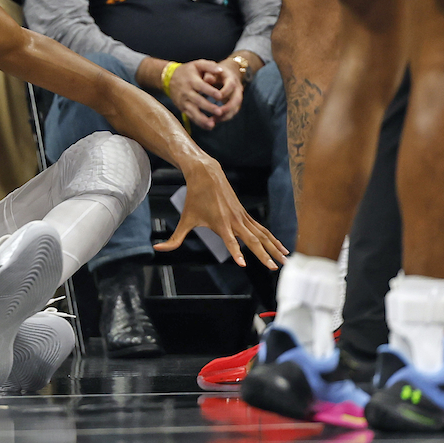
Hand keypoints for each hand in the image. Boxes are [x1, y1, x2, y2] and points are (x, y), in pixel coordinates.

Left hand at [154, 156, 287, 268]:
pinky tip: (281, 247)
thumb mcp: (184, 219)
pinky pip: (262, 229)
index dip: (236, 252)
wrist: (206, 174)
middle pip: (253, 240)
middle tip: (275, 268)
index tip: (243, 264)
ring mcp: (242, 217)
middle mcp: (235, 221)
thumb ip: (174, 239)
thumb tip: (157, 249)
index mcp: (221, 224)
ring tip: (286, 260)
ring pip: (262, 235)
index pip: (230, 242)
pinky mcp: (245, 215)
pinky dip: (272, 238)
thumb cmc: (194, 198)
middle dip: (265, 254)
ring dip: (274, 247)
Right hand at [165, 59, 228, 129]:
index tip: (220, 96)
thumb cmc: (187, 71)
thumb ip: (209, 66)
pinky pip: (191, 116)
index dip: (210, 91)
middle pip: (197, 101)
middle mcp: (186, 92)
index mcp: (191, 80)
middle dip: (208, 107)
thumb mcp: (197, 64)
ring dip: (202, 119)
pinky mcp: (182, 108)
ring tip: (212, 125)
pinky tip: (208, 126)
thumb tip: (221, 70)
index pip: (201, 87)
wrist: (168, 78)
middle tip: (219, 112)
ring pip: (193, 111)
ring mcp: (183, 101)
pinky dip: (199, 122)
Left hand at [208, 60, 245, 122]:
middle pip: (237, 100)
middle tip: (217, 114)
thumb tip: (206, 80)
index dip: (224, 92)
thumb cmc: (216, 72)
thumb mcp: (212, 71)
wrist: (228, 73)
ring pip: (235, 109)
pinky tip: (214, 121)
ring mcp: (237, 97)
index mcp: (231, 79)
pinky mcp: (235, 104)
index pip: (231, 86)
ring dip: (225, 116)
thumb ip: (209, 75)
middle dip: (227, 108)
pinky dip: (224, 118)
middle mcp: (237, 89)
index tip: (215, 98)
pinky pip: (232, 113)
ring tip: (213, 121)